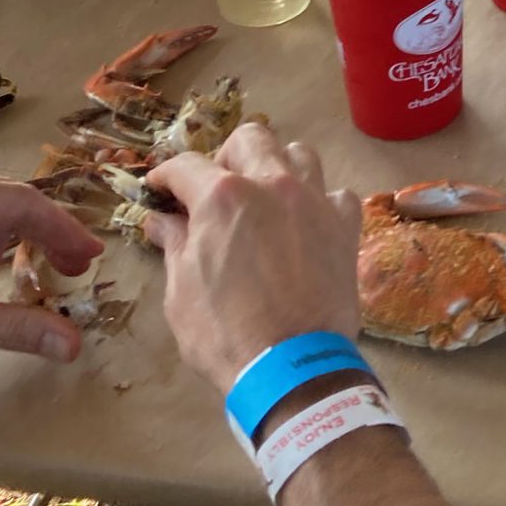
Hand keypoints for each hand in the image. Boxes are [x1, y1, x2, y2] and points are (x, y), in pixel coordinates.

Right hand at [143, 119, 362, 395]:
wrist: (291, 366)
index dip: (167, 176)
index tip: (160, 188)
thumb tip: (162, 221)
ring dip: (277, 167)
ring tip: (264, 197)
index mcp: (222, 198)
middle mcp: (272, 184)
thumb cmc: (224, 334)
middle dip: (226, 156)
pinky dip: (319, 202)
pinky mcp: (345, 225)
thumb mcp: (182, 292)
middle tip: (215, 189)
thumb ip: (175, 245)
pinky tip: (306, 224)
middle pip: (250, 139)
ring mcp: (314, 201)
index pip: (187, 166)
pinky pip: (335, 194)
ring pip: (299, 154)